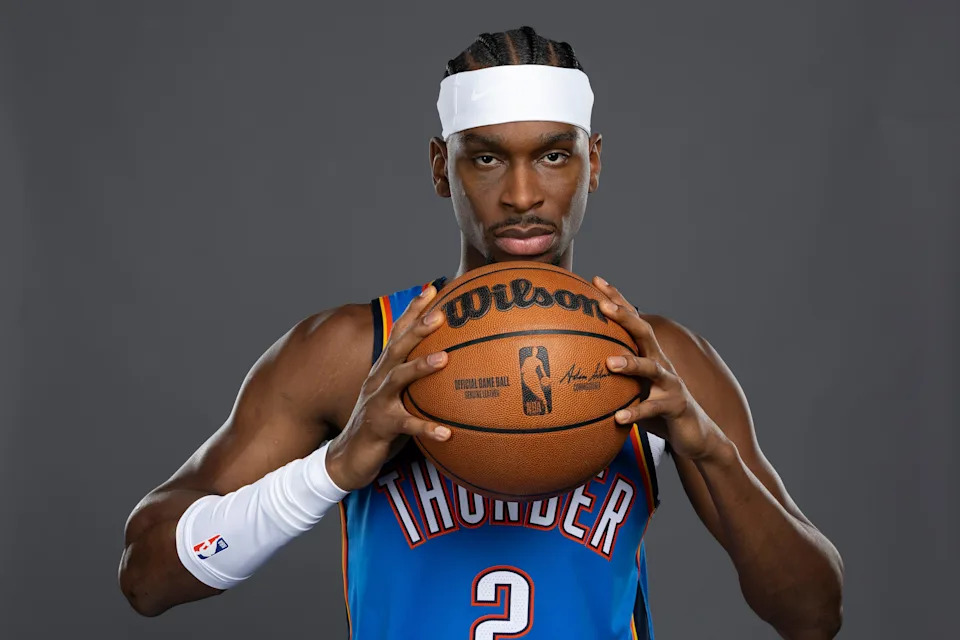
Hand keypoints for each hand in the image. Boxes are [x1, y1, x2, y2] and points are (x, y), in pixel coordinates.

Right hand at [325, 285, 450, 490]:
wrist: (347, 457)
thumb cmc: (382, 424)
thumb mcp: (400, 397)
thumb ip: (419, 381)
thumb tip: (452, 366)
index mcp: (384, 369)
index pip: (399, 332)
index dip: (414, 309)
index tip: (434, 288)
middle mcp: (378, 380)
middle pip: (398, 347)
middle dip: (418, 328)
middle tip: (441, 314)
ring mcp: (378, 402)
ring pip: (398, 380)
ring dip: (420, 367)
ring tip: (444, 358)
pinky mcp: (381, 427)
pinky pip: (407, 426)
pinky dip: (427, 428)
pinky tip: (448, 433)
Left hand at [592, 276, 722, 460]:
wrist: (695, 433)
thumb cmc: (656, 407)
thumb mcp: (633, 387)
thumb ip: (610, 377)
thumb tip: (569, 370)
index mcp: (648, 353)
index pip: (632, 320)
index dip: (617, 298)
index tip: (595, 280)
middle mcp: (661, 362)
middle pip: (644, 332)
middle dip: (624, 317)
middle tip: (603, 306)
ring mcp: (671, 383)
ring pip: (650, 368)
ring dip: (630, 363)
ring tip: (609, 363)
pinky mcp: (676, 406)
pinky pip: (653, 408)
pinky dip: (636, 412)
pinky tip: (619, 417)